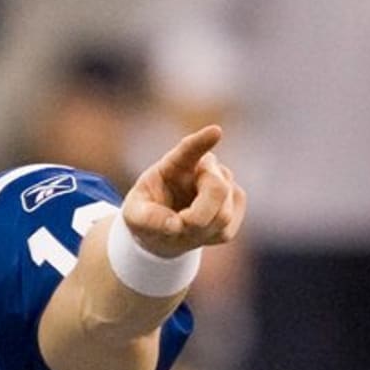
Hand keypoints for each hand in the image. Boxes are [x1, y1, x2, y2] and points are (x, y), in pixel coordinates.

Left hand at [122, 125, 245, 258]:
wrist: (163, 230)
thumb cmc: (146, 216)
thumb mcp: (133, 217)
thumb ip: (148, 219)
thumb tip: (176, 225)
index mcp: (175, 163)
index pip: (189, 149)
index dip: (202, 141)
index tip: (215, 132)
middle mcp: (205, 167)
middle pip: (217, 189)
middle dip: (200, 215)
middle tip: (181, 225)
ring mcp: (224, 183)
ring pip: (224, 213)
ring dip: (201, 229)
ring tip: (183, 227)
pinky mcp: (235, 204)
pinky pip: (228, 228)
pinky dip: (209, 237)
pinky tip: (197, 231)